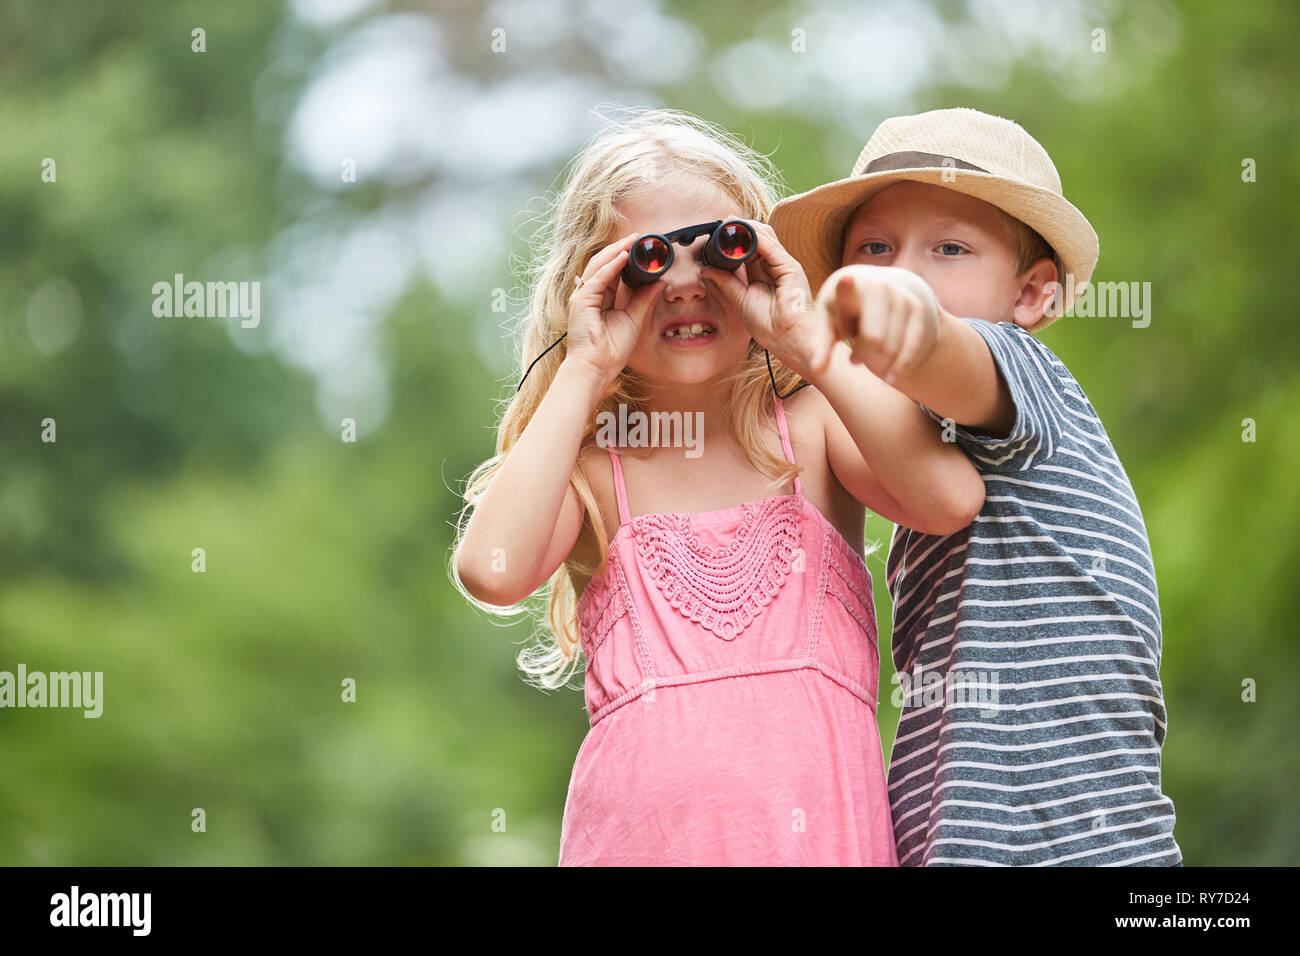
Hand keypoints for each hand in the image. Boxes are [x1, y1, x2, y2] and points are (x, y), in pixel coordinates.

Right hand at [564, 233, 659, 389]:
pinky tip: (623, 256)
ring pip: (599, 266)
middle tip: (638, 238)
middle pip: (604, 264)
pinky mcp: (581, 301)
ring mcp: (583, 296)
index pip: (612, 271)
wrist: (597, 367)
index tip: (640, 247)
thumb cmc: (611, 350)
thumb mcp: (633, 319)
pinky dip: (610, 266)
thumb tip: (659, 282)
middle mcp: (590, 294)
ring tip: (632, 241)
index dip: (625, 257)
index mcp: (600, 298)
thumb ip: (644, 299)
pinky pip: (598, 278)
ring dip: (616, 251)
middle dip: (620, 249)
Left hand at [701, 221, 834, 380]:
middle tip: (723, 224)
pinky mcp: (790, 267)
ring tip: (730, 224)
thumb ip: (725, 282)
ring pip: (766, 238)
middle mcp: (774, 267)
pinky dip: (757, 237)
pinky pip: (771, 247)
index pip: (749, 250)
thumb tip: (706, 270)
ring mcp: (784, 265)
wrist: (788, 339)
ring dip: (747, 229)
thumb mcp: (740, 300)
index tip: (718, 235)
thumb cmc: (769, 326)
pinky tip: (743, 232)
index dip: (735, 241)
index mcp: (763, 275)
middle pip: (759, 239)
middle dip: (741, 230)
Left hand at [817, 264, 942, 384]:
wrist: (879, 289)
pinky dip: (900, 368)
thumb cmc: (844, 312)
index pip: (847, 289)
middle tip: (853, 356)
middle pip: (873, 340)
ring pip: (891, 348)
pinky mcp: (917, 308)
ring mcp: (900, 295)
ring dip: (878, 358)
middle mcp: (878, 286)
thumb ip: (820, 345)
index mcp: (847, 286)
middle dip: (861, 355)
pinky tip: (890, 378)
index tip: (846, 281)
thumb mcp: (827, 324)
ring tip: (868, 350)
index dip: (847, 287)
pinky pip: (912, 347)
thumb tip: (817, 370)